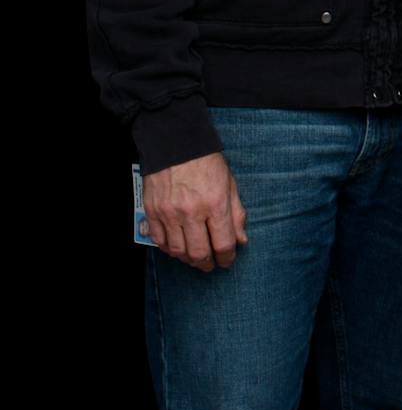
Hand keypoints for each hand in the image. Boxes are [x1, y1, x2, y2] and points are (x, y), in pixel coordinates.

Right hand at [142, 152, 247, 271]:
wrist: (176, 145)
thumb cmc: (207, 163)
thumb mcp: (230, 184)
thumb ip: (236, 214)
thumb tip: (241, 240)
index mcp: (216, 204)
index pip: (223, 243)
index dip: (227, 258)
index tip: (227, 260)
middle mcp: (192, 212)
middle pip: (199, 252)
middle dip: (206, 264)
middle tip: (210, 265)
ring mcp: (170, 213)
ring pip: (178, 250)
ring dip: (187, 259)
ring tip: (194, 258)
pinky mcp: (153, 212)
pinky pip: (159, 240)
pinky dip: (168, 249)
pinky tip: (177, 248)